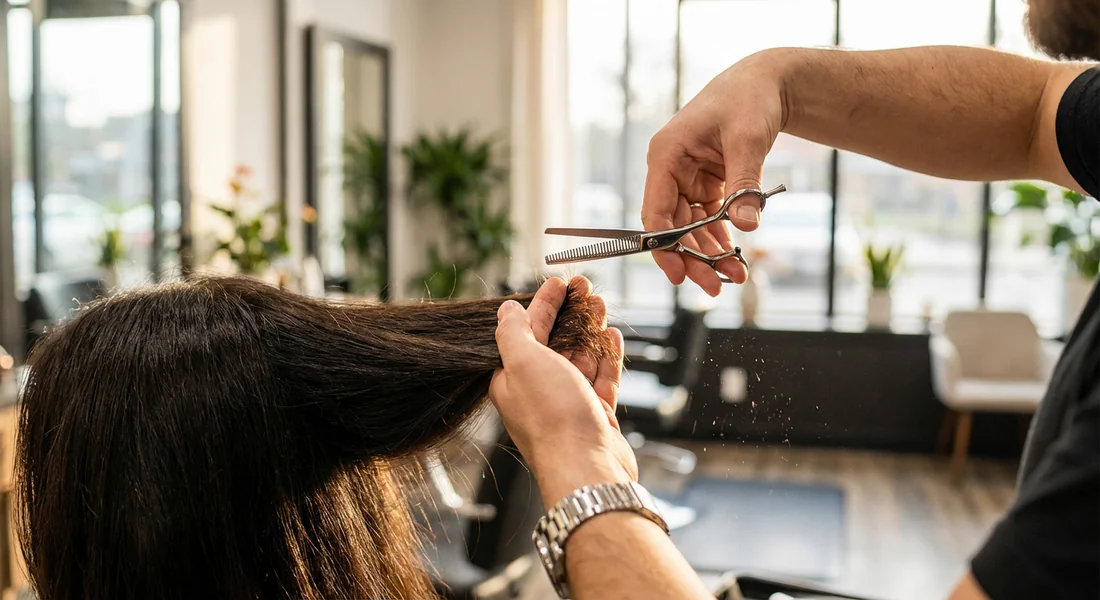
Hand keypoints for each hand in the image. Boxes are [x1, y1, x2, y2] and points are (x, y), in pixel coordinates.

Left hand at [490, 276, 636, 507]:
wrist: (587, 468)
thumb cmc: (553, 418)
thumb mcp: (523, 363)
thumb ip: (513, 333)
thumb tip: (506, 309)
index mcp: (512, 380)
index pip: (526, 331)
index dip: (543, 304)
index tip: (560, 283)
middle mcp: (537, 391)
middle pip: (555, 342)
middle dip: (570, 313)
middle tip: (587, 287)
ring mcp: (568, 403)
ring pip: (580, 357)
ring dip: (590, 329)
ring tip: (602, 305)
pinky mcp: (594, 415)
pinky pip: (601, 378)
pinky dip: (607, 356)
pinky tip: (611, 337)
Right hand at [642, 51, 786, 295]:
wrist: (767, 82)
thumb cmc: (750, 99)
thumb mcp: (747, 140)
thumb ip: (743, 185)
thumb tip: (746, 226)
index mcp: (666, 155)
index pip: (655, 211)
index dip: (664, 247)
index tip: (679, 275)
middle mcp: (670, 170)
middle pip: (672, 226)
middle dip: (693, 258)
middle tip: (715, 286)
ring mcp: (687, 178)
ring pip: (690, 228)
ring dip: (709, 253)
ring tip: (734, 276)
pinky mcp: (706, 183)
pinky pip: (707, 219)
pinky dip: (720, 238)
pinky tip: (734, 256)